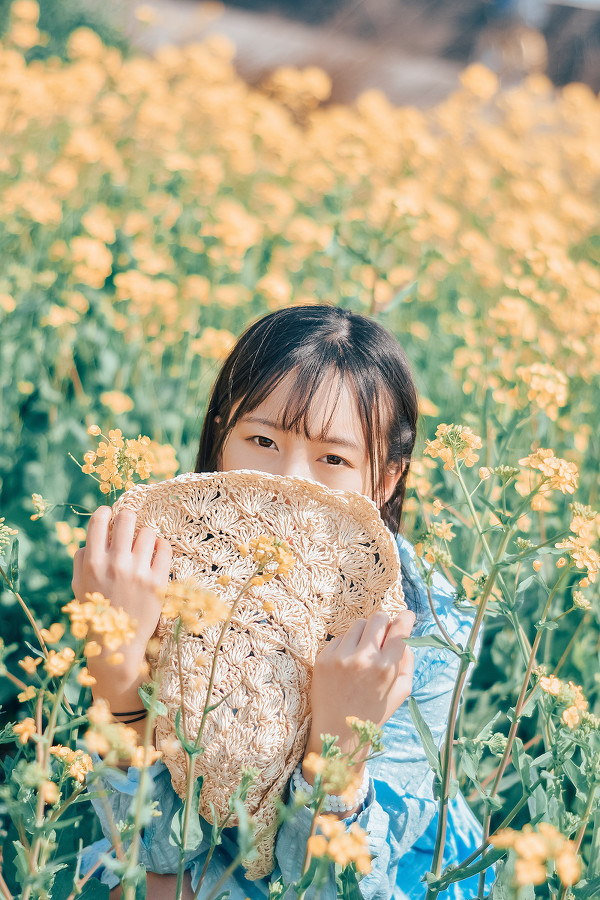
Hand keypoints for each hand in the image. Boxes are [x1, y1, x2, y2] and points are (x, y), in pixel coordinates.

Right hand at [72, 506, 171, 657]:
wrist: (118, 645)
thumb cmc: (97, 612)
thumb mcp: (80, 585)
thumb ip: (82, 558)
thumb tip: (92, 536)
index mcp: (93, 563)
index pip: (99, 520)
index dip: (105, 513)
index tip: (110, 517)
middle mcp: (116, 564)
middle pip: (126, 518)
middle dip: (127, 519)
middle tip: (129, 528)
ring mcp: (138, 572)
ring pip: (148, 532)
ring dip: (145, 536)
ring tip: (142, 547)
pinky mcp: (158, 582)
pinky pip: (165, 548)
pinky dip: (161, 546)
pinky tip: (155, 553)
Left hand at [305, 609, 414, 760]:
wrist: (337, 732)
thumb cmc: (373, 712)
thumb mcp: (400, 692)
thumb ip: (407, 662)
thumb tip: (406, 636)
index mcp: (385, 668)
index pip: (399, 630)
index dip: (406, 619)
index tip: (407, 616)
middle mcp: (362, 659)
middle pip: (378, 618)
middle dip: (385, 622)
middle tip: (385, 632)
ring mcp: (340, 657)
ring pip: (358, 624)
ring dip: (366, 633)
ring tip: (365, 651)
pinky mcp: (323, 657)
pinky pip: (340, 637)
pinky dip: (348, 645)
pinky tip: (348, 663)